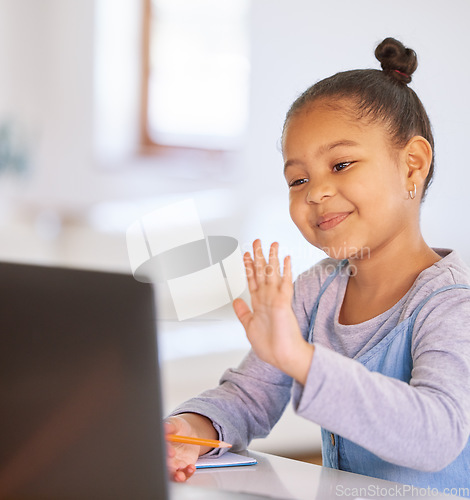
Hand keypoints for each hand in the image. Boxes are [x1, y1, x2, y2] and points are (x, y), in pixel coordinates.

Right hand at [165, 413, 217, 481]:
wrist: (190, 433)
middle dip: (167, 468)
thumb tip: (166, 427)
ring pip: (171, 474)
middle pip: (162, 465)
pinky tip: (191, 468)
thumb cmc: (179, 428)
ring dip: (175, 477)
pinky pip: (183, 475)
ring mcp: (172, 464)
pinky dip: (187, 474)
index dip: (164, 452)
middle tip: (174, 465)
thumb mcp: (175, 423)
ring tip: (181, 475)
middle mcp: (164, 457)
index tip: (171, 452)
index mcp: (160, 445)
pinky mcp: (181, 469)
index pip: (159, 450)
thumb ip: (170, 426)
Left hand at [233, 240, 313, 383]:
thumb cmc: (270, 345)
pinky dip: (285, 271)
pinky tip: (286, 258)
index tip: (246, 254)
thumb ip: (243, 312)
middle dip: (258, 256)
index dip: (248, 266)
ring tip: (272, 244)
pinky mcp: (283, 303)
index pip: (252, 279)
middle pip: (261, 272)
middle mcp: (267, 298)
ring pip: (272, 273)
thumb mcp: (249, 326)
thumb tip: (236, 300)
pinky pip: (284, 283)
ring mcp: (276, 299)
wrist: (283, 356)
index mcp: (259, 303)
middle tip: (257, 241)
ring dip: (272, 258)